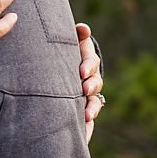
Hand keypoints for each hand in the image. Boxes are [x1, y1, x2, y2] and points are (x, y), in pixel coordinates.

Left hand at [76, 23, 104, 142]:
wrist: (60, 65)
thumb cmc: (64, 50)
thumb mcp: (71, 40)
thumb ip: (78, 34)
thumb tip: (83, 28)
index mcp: (87, 60)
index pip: (92, 63)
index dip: (88, 66)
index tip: (81, 71)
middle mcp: (90, 78)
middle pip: (96, 83)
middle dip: (91, 86)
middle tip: (84, 90)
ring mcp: (88, 94)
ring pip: (94, 102)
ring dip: (93, 108)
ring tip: (87, 115)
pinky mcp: (82, 108)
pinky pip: (87, 116)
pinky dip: (87, 123)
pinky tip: (83, 129)